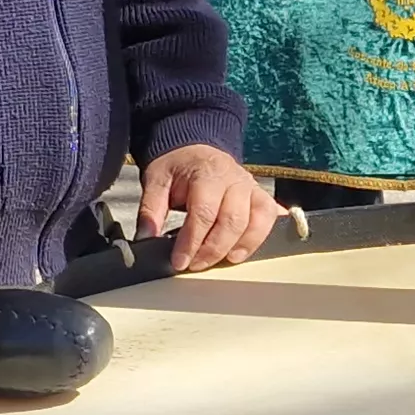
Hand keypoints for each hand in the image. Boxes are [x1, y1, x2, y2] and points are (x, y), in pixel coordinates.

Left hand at [139, 144, 277, 270]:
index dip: (192, 241)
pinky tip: (243, 250)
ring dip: (240, 247)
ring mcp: (251, 187)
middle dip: (214, 249)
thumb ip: (151, 210)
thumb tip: (146, 239)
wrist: (194, 149)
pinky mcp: (260, 196)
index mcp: (207, 173)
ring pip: (256, 222)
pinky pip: (268, 219)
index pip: (203, 213)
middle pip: (232, 221)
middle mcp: (235, 179)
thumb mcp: (156, 181)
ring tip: (221, 262)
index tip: (180, 261)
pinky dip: (259, 237)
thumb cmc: (177, 166)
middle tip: (195, 265)